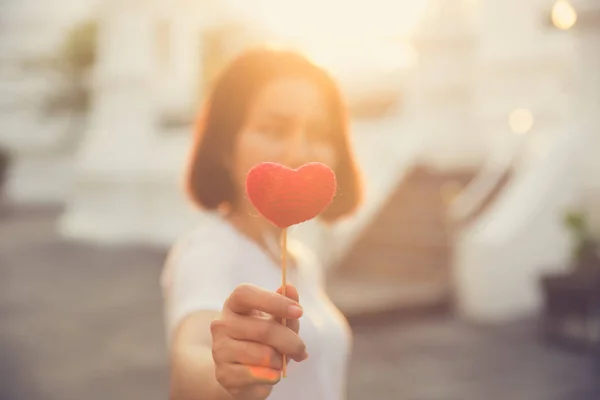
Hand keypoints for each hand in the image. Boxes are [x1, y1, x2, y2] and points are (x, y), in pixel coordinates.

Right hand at [210, 283, 307, 399]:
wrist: (244, 373)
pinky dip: (272, 376)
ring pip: (263, 355)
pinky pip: (257, 375)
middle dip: (291, 342)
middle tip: (301, 350)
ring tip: (280, 362)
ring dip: (280, 361)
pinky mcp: (223, 374)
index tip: (299, 311)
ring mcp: (219, 349)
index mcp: (234, 304)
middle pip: (264, 329)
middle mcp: (222, 324)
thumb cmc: (263, 340)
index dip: (274, 301)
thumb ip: (285, 306)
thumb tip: (289, 287)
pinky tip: (272, 374)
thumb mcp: (278, 321)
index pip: (246, 294)